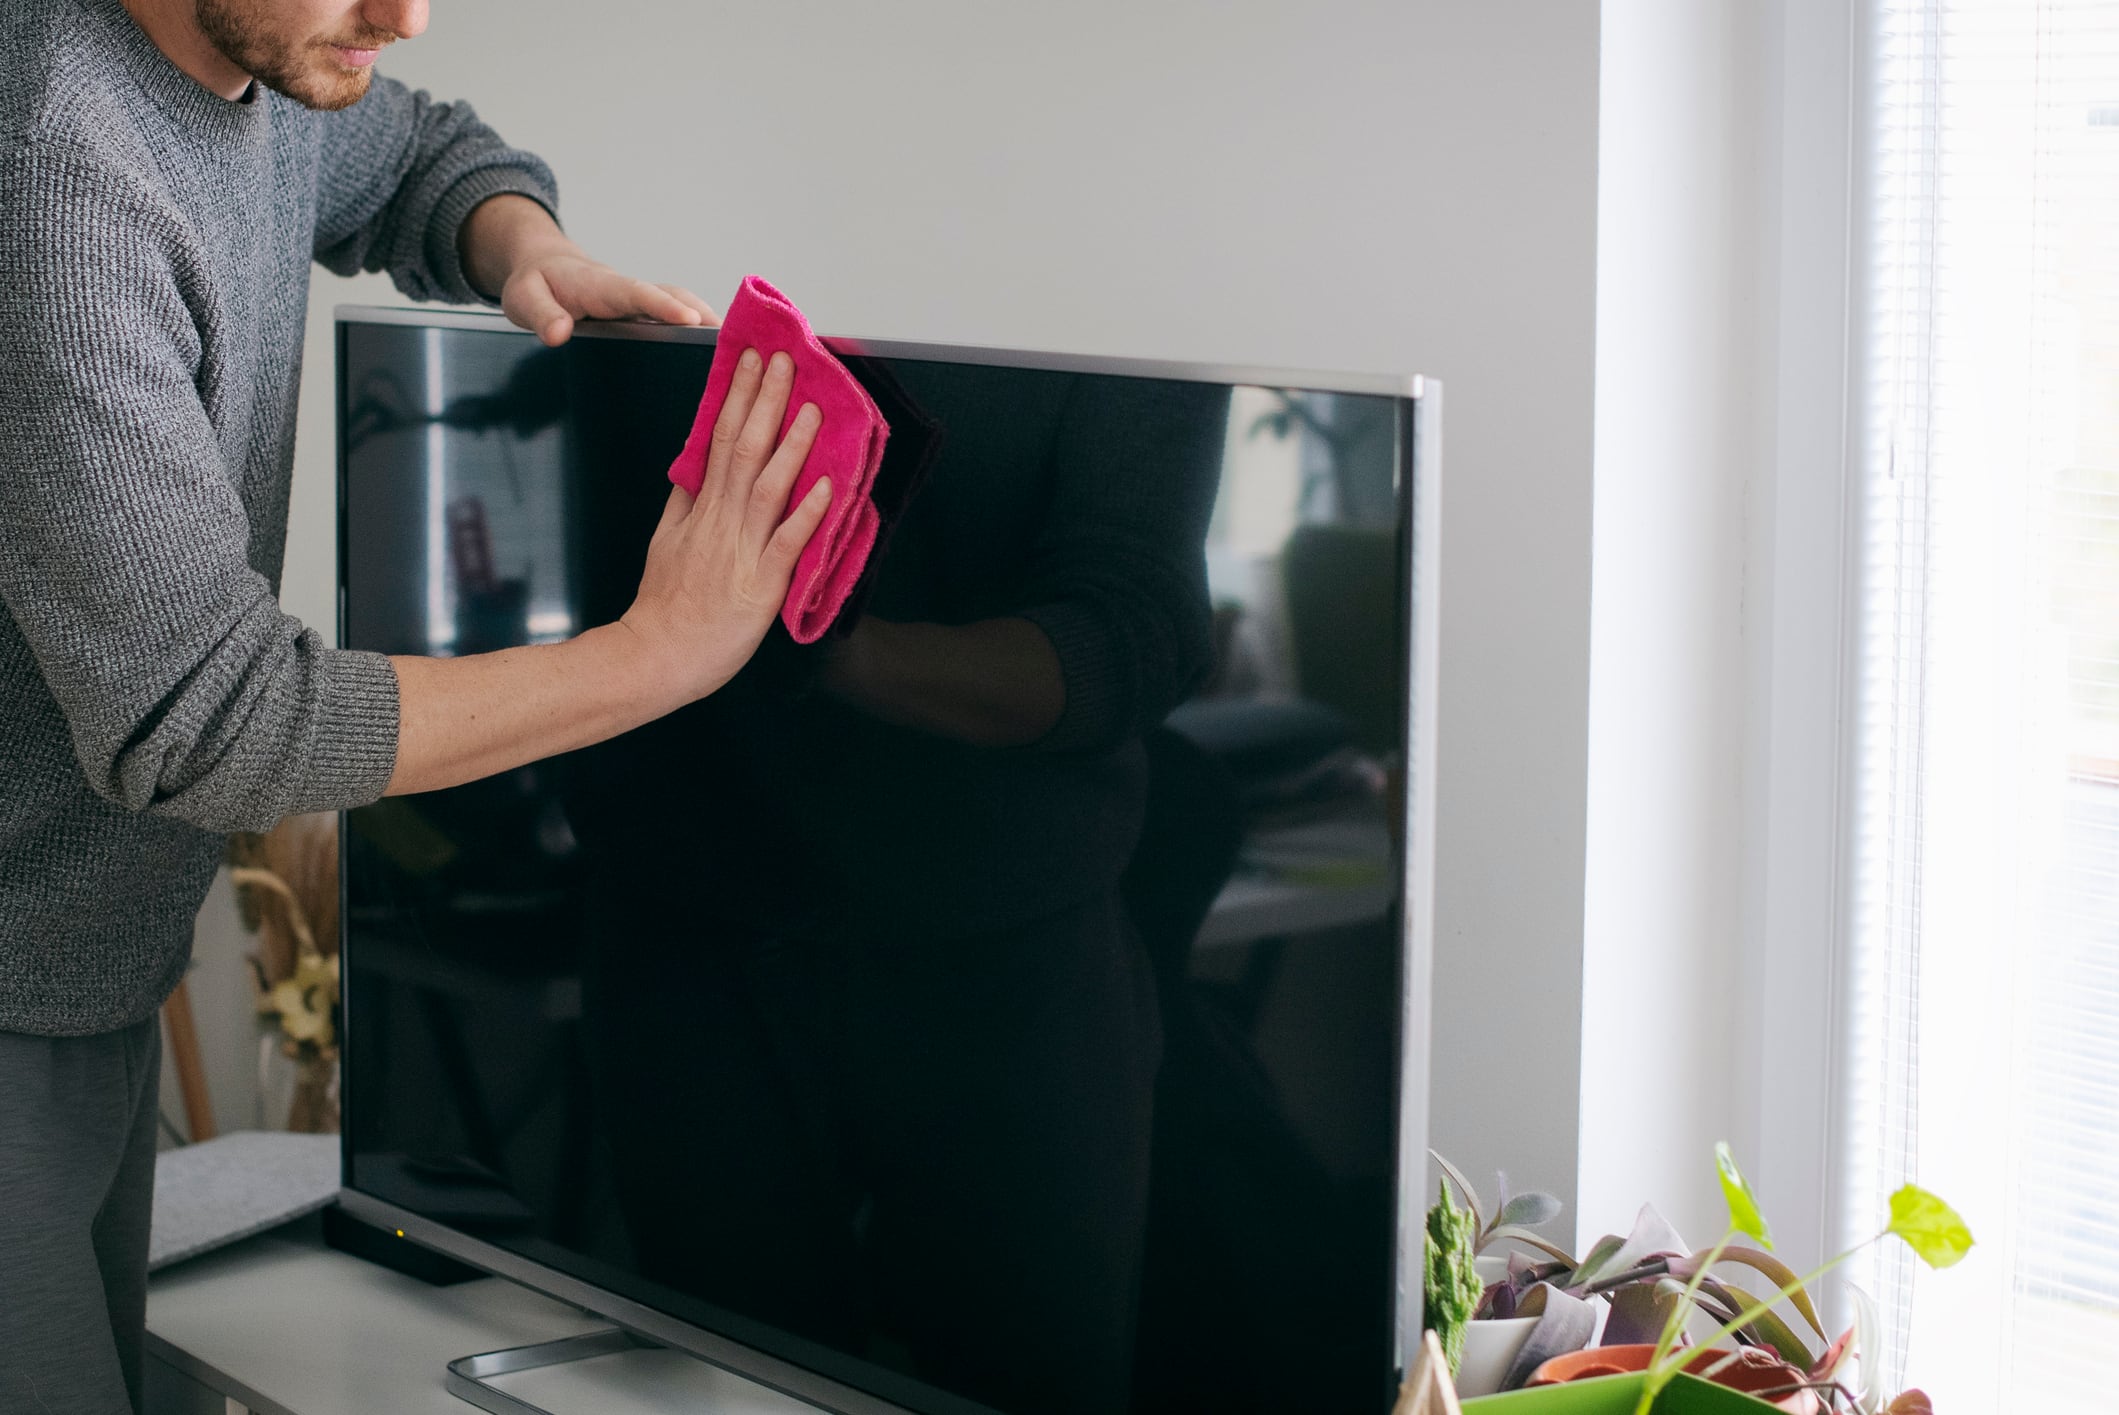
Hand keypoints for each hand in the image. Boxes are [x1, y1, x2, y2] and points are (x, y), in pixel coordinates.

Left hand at [504, 250, 717, 346]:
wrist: (543, 269)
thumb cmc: (535, 283)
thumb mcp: (523, 298)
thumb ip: (541, 315)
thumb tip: (560, 334)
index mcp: (603, 286)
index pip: (638, 293)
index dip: (665, 306)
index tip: (692, 320)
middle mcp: (630, 292)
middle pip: (674, 298)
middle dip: (704, 316)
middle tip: (736, 341)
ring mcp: (641, 304)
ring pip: (682, 308)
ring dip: (710, 326)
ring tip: (740, 355)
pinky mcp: (646, 315)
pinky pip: (677, 321)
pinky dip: (701, 334)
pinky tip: (718, 359)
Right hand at [619, 348, 832, 705]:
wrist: (656, 657)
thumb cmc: (664, 606)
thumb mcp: (663, 543)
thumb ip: (682, 503)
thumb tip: (693, 466)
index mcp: (700, 508)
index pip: (718, 438)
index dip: (735, 395)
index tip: (748, 358)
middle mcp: (721, 520)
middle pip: (743, 448)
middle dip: (763, 399)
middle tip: (782, 357)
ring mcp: (741, 550)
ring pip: (766, 485)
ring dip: (790, 443)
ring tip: (810, 405)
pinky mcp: (760, 584)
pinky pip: (786, 542)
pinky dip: (806, 512)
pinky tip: (825, 483)